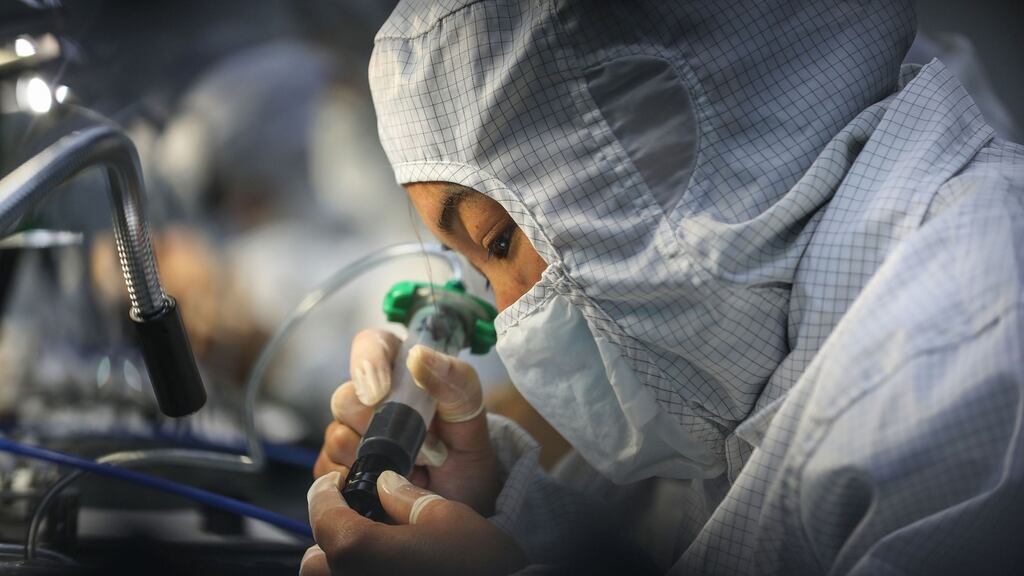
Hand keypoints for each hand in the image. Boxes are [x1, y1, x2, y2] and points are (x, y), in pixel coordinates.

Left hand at [301, 470, 525, 575]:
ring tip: (374, 550)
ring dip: (342, 565)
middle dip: (329, 538)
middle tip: (353, 519)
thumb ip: (408, 499)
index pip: (323, 517)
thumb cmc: (480, 565)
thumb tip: (387, 484)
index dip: (323, 495)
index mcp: (362, 551)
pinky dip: (364, 575)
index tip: (332, 484)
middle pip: (316, 562)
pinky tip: (390, 568)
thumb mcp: (448, 518)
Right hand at [314, 329, 499, 514]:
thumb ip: (453, 378)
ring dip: (375, 458)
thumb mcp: (470, 411)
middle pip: (344, 398)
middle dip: (378, 425)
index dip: (367, 363)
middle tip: (418, 442)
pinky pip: (330, 472)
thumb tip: (418, 356)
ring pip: (336, 437)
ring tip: (411, 466)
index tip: (379, 393)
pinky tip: (386, 484)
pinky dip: (358, 482)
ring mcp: (349, 434)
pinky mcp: (337, 469)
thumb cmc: (465, 446)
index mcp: (398, 370)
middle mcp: (367, 398)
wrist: (463, 497)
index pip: (370, 346)